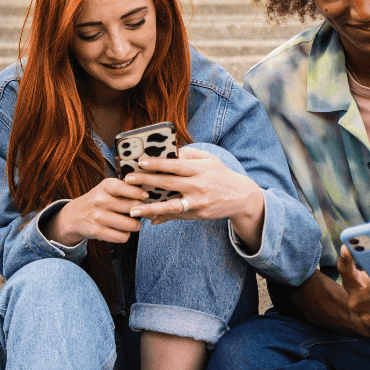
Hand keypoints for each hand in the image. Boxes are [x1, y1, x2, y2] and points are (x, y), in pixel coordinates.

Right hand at [45, 178, 148, 244]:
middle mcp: (100, 200)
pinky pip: (122, 237)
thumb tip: (150, 196)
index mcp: (104, 186)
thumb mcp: (107, 188)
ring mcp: (97, 216)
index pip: (124, 187)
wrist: (74, 216)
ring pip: (130, 225)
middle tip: (145, 213)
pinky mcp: (96, 231)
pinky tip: (122, 231)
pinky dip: (125, 235)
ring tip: (133, 223)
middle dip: (143, 212)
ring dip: (136, 226)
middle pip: (132, 207)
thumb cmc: (98, 200)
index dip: (138, 193)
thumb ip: (126, 188)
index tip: (146, 197)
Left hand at [125, 147, 264, 225]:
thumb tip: (169, 151)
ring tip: (133, 209)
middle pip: (169, 183)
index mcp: (200, 169)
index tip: (140, 162)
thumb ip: (190, 155)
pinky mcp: (198, 214)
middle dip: (147, 182)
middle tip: (128, 181)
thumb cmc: (220, 174)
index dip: (157, 163)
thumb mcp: (209, 160)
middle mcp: (198, 185)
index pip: (176, 165)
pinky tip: (149, 218)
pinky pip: (177, 216)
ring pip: (171, 205)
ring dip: (150, 208)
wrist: (242, 196)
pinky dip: (163, 217)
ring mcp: (198, 202)